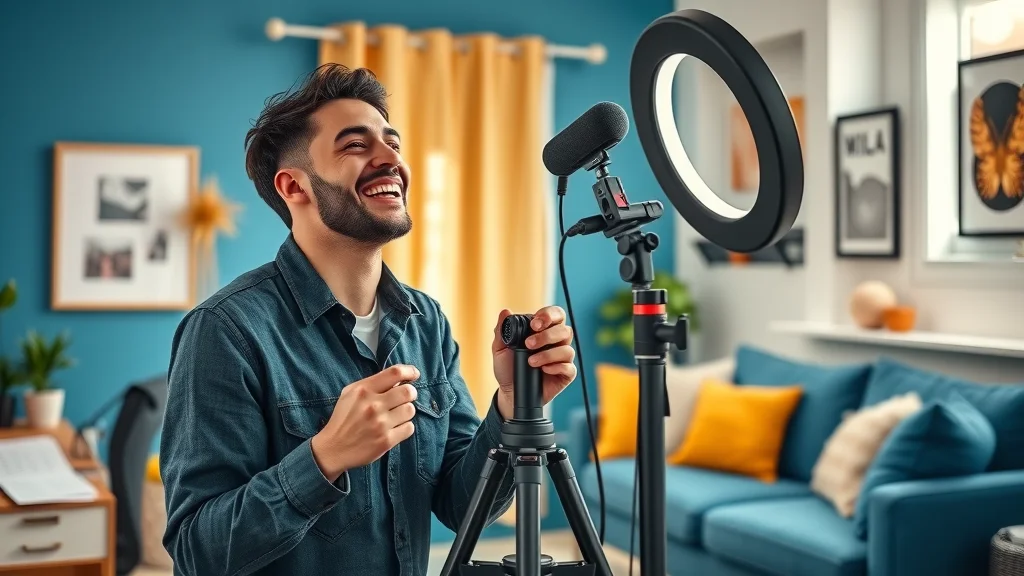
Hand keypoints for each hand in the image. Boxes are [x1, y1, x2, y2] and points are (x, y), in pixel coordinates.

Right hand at [311, 364, 419, 481]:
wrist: (333, 448)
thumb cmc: (344, 418)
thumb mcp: (351, 394)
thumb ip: (373, 384)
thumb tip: (401, 380)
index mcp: (363, 390)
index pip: (395, 373)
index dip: (410, 371)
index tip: (415, 374)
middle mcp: (373, 405)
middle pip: (408, 392)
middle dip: (410, 394)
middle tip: (403, 399)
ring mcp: (380, 424)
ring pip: (410, 410)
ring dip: (406, 412)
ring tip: (395, 416)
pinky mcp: (386, 440)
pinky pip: (409, 428)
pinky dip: (404, 428)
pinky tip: (393, 428)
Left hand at [492, 306, 576, 419]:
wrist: (510, 392)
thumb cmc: (507, 368)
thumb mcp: (500, 349)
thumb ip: (501, 330)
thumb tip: (505, 312)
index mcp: (543, 330)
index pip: (555, 314)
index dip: (548, 316)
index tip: (534, 325)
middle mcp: (556, 342)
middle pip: (564, 330)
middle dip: (547, 336)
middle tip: (529, 344)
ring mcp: (562, 358)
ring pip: (567, 349)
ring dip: (548, 354)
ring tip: (531, 362)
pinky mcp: (566, 374)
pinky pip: (569, 367)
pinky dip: (556, 367)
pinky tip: (544, 370)